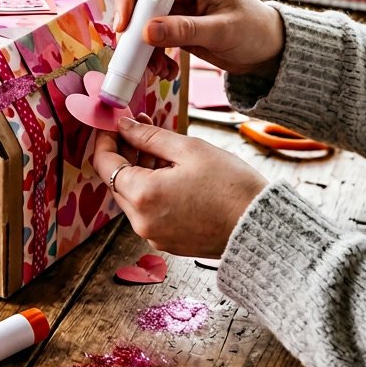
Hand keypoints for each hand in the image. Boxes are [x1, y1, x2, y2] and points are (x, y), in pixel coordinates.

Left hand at [92, 117, 266, 256]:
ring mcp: (153, 236)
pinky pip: (149, 211)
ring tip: (164, 148)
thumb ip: (149, 137)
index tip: (115, 124)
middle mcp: (141, 222)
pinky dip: (153, 190)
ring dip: (140, 170)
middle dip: (126, 152)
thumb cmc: (231, 186)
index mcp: (143, 196)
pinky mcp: (167, 242)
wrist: (261, 227)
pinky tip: (172, 173)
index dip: (106, 140)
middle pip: (117, 181)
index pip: (104, 164)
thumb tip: (123, 126)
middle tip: (143, 127)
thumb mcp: (189, 149)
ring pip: (134, 196)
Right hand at [115, 0, 283, 77]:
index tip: (123, 27)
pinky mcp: (172, 25)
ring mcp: (174, 6)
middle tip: (135, 56)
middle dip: (134, 29)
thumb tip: (146, 31)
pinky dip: (152, 56)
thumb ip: (184, 30)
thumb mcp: (221, 31)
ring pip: (140, 22)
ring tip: (159, 71)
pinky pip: (150, 39)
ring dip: (142, 48)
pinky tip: (167, 71)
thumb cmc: (254, 30)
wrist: (267, 49)